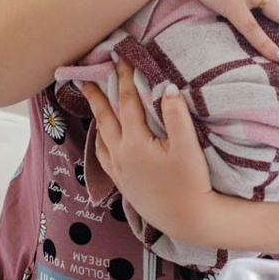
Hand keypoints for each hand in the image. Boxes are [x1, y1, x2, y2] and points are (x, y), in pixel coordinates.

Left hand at [81, 56, 215, 241]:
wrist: (187, 220)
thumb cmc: (191, 183)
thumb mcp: (188, 147)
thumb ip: (176, 115)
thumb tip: (166, 87)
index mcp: (135, 142)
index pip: (127, 102)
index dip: (125, 79)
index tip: (121, 60)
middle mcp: (120, 154)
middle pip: (105, 118)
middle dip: (97, 96)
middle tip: (86, 78)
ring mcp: (119, 170)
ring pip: (101, 136)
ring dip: (97, 117)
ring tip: (93, 103)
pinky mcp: (122, 182)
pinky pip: (103, 155)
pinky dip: (100, 140)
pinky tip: (103, 137)